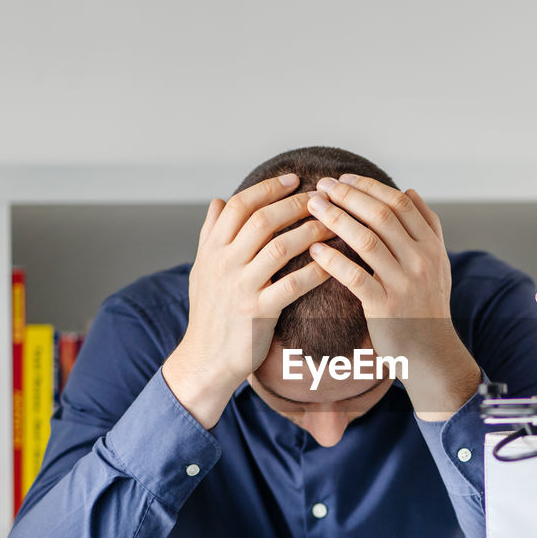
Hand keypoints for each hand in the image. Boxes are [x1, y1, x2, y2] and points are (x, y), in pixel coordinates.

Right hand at [163, 173, 330, 427]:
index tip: (294, 179)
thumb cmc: (210, 312)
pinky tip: (334, 263)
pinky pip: (291, 285)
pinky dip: (315, 271)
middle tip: (323, 197)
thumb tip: (217, 201)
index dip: (268, 188)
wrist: (205, 358)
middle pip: (262, 221)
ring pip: (279, 248)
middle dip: (295, 205)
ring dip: (310, 232)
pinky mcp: (257, 312)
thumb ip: (210, 234)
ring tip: (334, 223)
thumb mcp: (202, 269)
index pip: (240, 205)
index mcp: (212, 249)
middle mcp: (223, 263)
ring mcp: (239, 287)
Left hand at [306, 175, 480, 420]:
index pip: (400, 203)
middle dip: (348, 195)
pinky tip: (315, 250)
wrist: (432, 352)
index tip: (344, 178)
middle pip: (382, 215)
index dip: (369, 186)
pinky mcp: (385, 307)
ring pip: (366, 240)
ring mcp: (404, 283)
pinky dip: (333, 260)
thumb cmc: (428, 305)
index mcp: (432, 246)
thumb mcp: (438, 263)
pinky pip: (354, 276)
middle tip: (322, 185)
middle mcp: (421, 260)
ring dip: (336, 219)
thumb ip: (428, 226)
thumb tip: (411, 190)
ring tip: (312, 207)